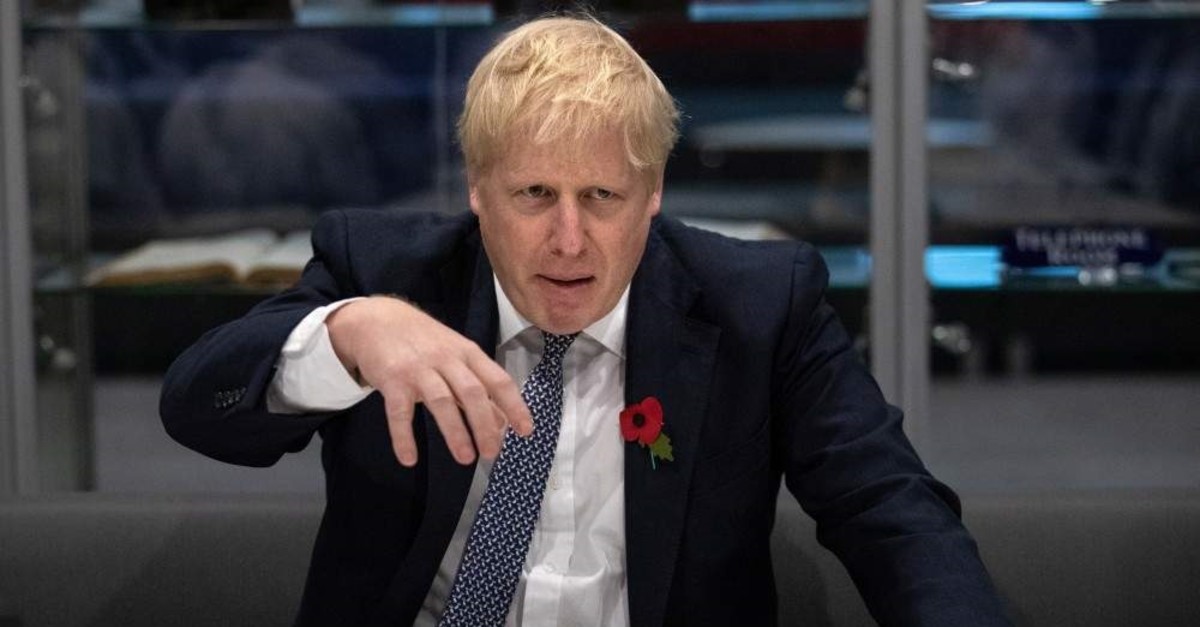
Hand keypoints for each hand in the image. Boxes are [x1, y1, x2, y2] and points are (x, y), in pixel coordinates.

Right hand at [325, 295, 530, 466]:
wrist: (377, 319)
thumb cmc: (424, 342)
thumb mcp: (457, 356)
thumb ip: (480, 388)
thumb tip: (503, 422)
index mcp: (468, 353)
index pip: (498, 380)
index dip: (514, 406)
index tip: (526, 431)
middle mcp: (446, 359)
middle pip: (472, 392)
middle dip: (485, 425)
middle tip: (491, 454)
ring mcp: (419, 369)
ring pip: (441, 401)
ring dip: (455, 432)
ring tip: (465, 458)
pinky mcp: (392, 379)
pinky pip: (399, 412)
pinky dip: (404, 437)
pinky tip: (409, 459)